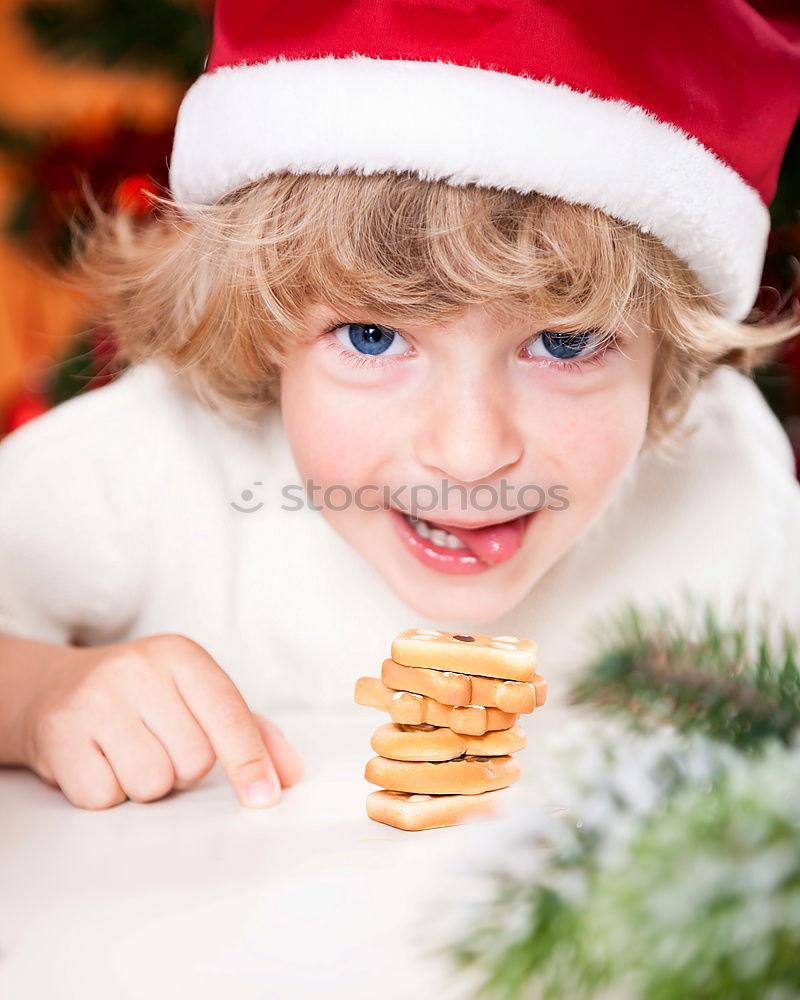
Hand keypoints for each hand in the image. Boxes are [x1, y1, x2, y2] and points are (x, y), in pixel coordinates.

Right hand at [18, 633, 303, 809]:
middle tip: (157, 744)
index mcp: (181, 655)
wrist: (55, 688)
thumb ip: (251, 732)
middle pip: (193, 760)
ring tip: (127, 752)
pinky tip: (98, 761)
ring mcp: (95, 700)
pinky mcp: (60, 735)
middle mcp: (138, 669)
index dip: (249, 759)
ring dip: (145, 784)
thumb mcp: (197, 697)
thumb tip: (291, 774)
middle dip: (182, 768)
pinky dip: (106, 792)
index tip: (264, 796)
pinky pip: (105, 797)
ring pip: (151, 784)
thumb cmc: (143, 697)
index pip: (227, 713)